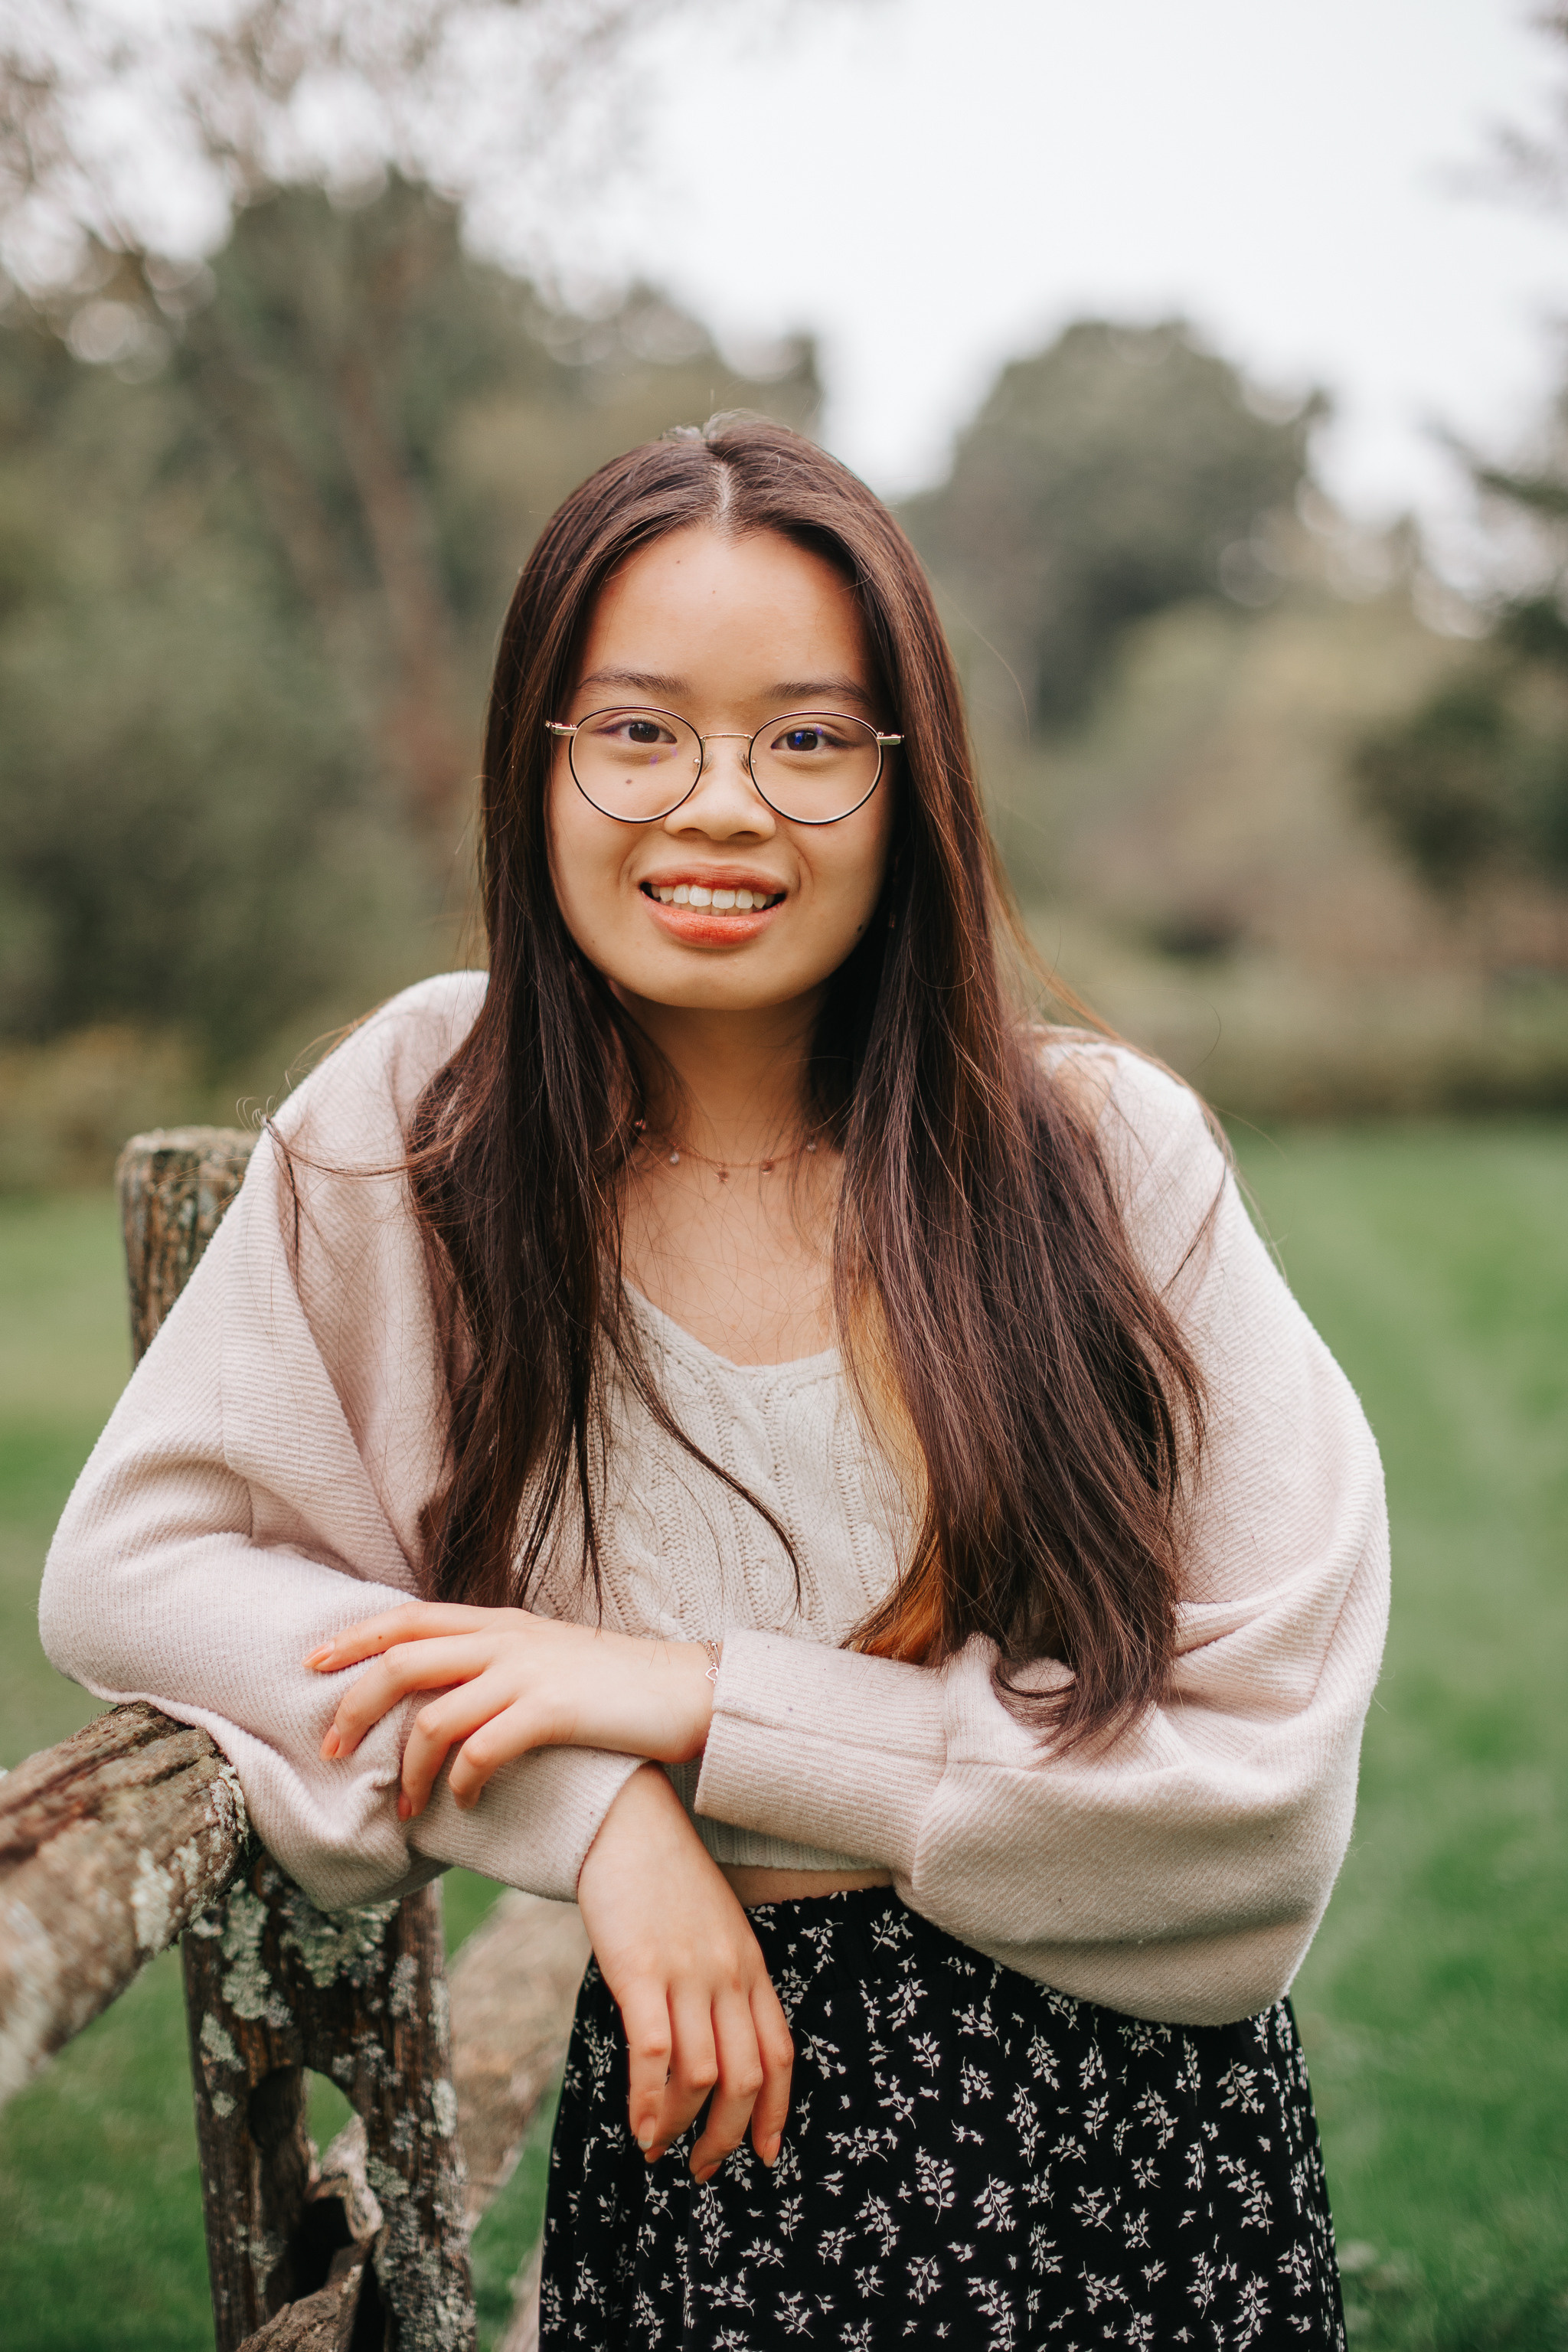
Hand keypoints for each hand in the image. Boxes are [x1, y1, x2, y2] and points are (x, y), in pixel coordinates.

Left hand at [305, 1602, 713, 1818]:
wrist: (688, 1690)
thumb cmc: (615, 1686)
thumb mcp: (547, 1658)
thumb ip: (497, 1663)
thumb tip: (442, 1692)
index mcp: (501, 1623)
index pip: (409, 1617)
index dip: (355, 1636)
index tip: (312, 1662)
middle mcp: (507, 1639)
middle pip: (404, 1659)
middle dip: (357, 1705)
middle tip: (333, 1748)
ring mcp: (529, 1672)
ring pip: (436, 1715)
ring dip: (408, 1768)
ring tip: (405, 1806)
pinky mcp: (554, 1711)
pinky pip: (484, 1749)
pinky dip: (463, 1782)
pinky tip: (466, 1803)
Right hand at [578, 1764, 793, 2183]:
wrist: (625, 1818)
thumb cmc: (661, 1874)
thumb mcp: (709, 1925)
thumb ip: (717, 1976)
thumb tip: (703, 2038)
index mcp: (749, 1963)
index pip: (779, 2052)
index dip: (776, 2111)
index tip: (765, 2152)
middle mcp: (728, 1973)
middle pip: (747, 2076)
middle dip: (728, 2135)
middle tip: (704, 2168)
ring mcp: (687, 1973)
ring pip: (702, 2075)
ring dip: (681, 2127)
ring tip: (659, 2150)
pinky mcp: (640, 1971)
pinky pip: (654, 2054)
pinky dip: (649, 2102)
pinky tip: (638, 2125)